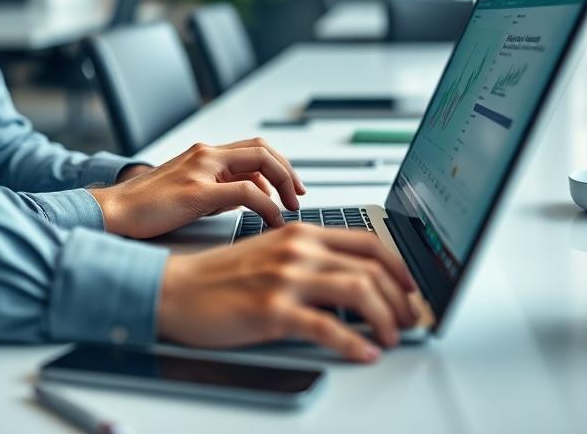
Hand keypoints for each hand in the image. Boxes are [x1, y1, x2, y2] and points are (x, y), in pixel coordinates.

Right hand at [89, 138, 304, 238]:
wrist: (114, 211)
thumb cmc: (147, 207)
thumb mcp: (191, 193)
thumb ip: (220, 190)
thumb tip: (249, 197)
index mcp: (204, 154)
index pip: (254, 149)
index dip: (280, 165)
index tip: (290, 188)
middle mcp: (206, 155)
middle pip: (263, 150)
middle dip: (288, 172)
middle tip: (298, 196)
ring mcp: (202, 170)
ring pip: (260, 163)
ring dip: (283, 186)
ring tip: (288, 210)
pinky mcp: (197, 191)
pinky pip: (247, 193)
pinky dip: (267, 206)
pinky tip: (272, 220)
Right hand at [157, 224, 421, 361]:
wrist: (175, 289)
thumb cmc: (217, 275)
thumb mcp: (269, 252)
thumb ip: (306, 257)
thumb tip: (347, 278)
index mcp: (299, 233)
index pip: (366, 241)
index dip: (398, 265)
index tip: (410, 285)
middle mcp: (297, 250)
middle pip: (371, 267)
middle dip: (400, 298)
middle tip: (408, 319)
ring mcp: (286, 279)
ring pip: (358, 291)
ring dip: (385, 318)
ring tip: (391, 337)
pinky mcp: (272, 311)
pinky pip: (327, 327)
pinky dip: (354, 343)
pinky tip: (364, 353)